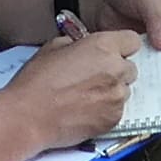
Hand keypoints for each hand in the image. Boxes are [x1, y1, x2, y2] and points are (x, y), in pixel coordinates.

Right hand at [0, 27, 141, 150]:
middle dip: (116, 71)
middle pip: (130, 68)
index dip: (121, 47)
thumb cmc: (36, 83)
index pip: (132, 41)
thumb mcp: (53, 47)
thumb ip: (77, 44)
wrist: (28, 117)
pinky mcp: (113, 119)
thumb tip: (84, 46)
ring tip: (84, 96)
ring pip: (124, 90)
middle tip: (93, 77)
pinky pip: (118, 110)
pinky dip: (106, 110)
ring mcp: (117, 97)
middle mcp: (115, 70)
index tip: (113, 52)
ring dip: (111, 91)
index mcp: (103, 47)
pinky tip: (84, 110)